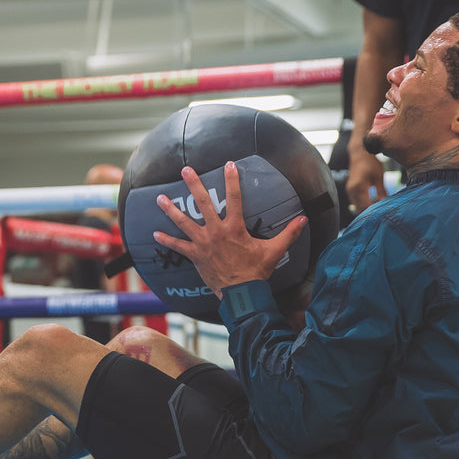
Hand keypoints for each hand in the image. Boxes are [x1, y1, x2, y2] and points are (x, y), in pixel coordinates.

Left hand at [153, 162, 306, 297]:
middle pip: (202, 203)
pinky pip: (178, 247)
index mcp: (235, 228)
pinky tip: (154, 233)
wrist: (242, 294)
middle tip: (185, 170)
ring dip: (171, 210)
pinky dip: (167, 240)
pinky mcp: (195, 256)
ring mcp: (203, 244)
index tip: (228, 164)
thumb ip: (289, 233)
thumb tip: (304, 219)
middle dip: (193, 185)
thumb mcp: (275, 251)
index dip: (232, 180)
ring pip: (184, 223)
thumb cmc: (257, 271)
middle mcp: (216, 232)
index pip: (234, 198)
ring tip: (160, 198)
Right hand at [345, 148, 386, 212]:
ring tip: (378, 210)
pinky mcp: (350, 191)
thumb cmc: (370, 163)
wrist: (359, 154)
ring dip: (366, 210)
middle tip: (382, 215)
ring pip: (357, 208)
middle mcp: (352, 190)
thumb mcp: (378, 176)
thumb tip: (385, 204)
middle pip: (360, 210)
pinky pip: (356, 203)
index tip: (383, 215)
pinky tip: (373, 204)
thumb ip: (381, 191)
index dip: (374, 213)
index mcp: (359, 187)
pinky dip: (363, 206)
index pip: (366, 206)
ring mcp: (349, 191)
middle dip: (370, 214)